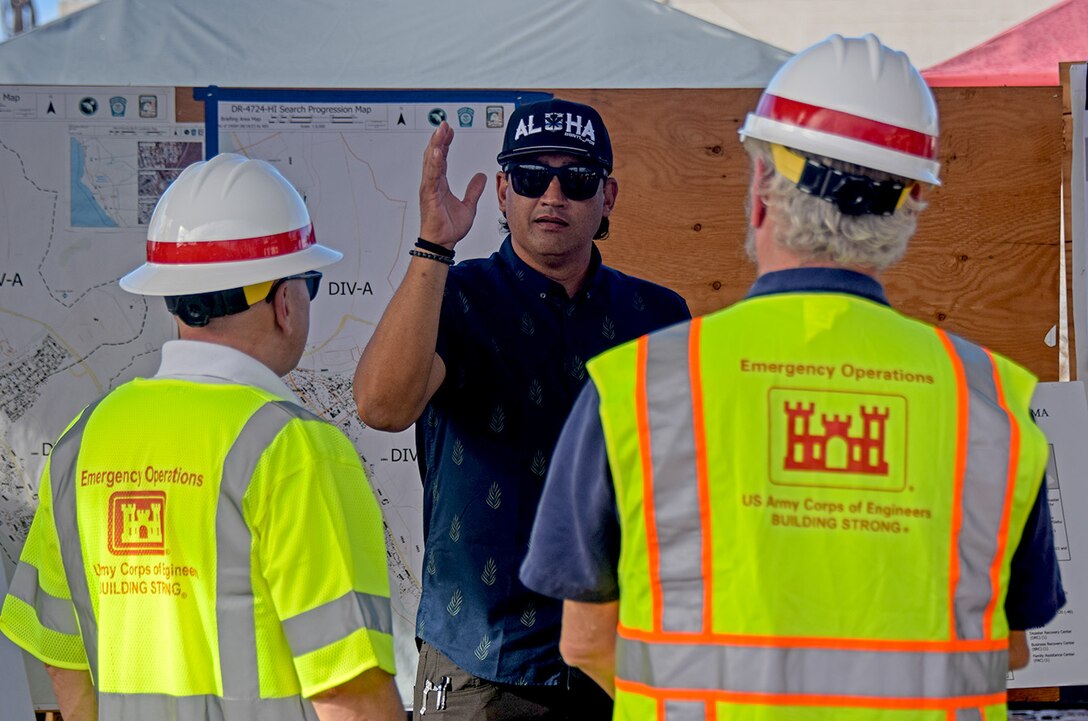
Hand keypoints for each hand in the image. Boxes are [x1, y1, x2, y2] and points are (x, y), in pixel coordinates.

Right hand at [419, 122, 487, 248]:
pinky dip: (434, 163)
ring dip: (436, 145)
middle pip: (434, 155)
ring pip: (431, 161)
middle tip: (444, 124)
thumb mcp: (469, 205)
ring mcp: (429, 188)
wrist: (442, 243)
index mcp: (440, 184)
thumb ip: (474, 190)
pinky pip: (431, 176)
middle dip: (439, 138)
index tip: (450, 130)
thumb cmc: (448, 228)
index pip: (442, 158)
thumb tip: (481, 177)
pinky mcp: (428, 195)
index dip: (445, 143)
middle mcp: (432, 183)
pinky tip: (438, 152)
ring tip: (440, 131)